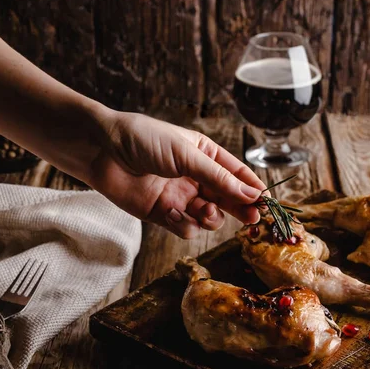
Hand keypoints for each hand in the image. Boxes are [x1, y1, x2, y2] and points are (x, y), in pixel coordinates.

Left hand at [87, 111, 265, 237]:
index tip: (267, 203)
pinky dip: (185, 225)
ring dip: (210, 217)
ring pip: (209, 217)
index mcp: (205, 155)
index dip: (252, 189)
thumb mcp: (186, 154)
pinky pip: (186, 228)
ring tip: (204, 211)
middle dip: (239, 208)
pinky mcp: (163, 214)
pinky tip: (174, 213)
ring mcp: (180, 196)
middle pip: (227, 198)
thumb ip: (218, 177)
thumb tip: (252, 194)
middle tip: (251, 219)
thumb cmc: (144, 140)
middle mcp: (196, 177)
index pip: (237, 174)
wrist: (102, 151)